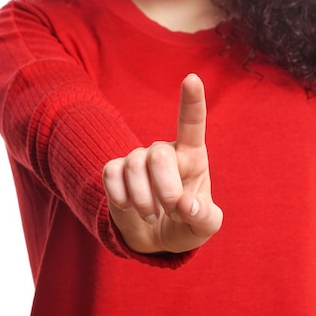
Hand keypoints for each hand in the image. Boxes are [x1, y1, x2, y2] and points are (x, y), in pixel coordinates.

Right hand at [102, 74, 222, 253]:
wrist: (155, 237)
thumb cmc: (186, 223)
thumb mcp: (204, 226)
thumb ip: (204, 216)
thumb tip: (185, 205)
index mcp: (192, 156)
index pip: (192, 123)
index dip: (192, 101)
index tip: (192, 78)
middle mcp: (164, 150)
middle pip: (159, 154)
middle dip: (166, 190)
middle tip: (172, 211)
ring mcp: (137, 158)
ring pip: (134, 167)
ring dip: (144, 201)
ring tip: (152, 215)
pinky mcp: (114, 169)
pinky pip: (111, 175)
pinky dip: (121, 198)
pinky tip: (130, 208)